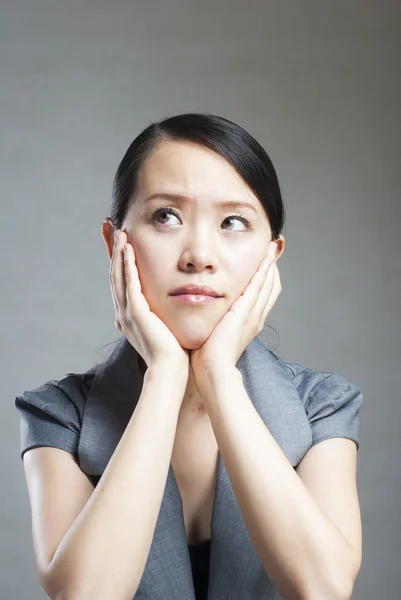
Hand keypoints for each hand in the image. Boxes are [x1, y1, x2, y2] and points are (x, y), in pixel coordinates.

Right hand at [110, 229, 189, 370]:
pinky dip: (127, 265)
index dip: (117, 259)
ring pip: (118, 276)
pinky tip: (128, 249)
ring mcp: (126, 313)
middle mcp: (122, 312)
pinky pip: (129, 284)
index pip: (120, 280)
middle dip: (112, 249)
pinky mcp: (135, 313)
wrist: (170, 369)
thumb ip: (161, 311)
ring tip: (119, 231)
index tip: (119, 240)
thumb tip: (170, 300)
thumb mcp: (163, 325)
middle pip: (114, 274)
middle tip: (111, 227)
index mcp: (127, 315)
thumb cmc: (172, 350)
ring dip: (118, 252)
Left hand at [189, 241, 280, 383]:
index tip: (264, 261)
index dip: (266, 277)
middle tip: (274, 248)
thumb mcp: (215, 333)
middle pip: (271, 287)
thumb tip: (206, 313)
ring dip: (270, 265)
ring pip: (267, 284)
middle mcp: (256, 318)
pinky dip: (263, 272)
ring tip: (272, 247)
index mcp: (249, 323)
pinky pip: (258, 287)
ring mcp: (253, 315)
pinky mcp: (246, 312)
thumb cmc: (208, 357)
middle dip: (272, 267)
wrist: (212, 371)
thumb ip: (214, 321)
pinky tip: (265, 258)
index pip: (263, 295)